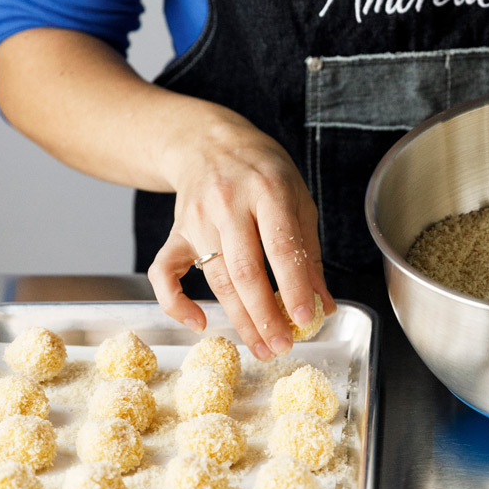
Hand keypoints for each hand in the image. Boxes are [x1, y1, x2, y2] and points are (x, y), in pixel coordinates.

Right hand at [146, 112, 334, 360]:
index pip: (280, 246)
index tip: (305, 318)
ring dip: (239, 319)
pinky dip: (176, 302)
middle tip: (282, 346)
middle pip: (244, 270)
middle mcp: (228, 204)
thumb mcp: (298, 199)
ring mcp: (196, 219)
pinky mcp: (175, 233)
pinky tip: (198, 323)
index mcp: (267, 190)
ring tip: (262, 347)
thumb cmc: (263, 172)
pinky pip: (165, 273)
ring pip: (216, 278)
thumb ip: (309, 252)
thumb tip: (323, 303)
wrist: (209, 142)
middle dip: (265, 315)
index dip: (293, 286)